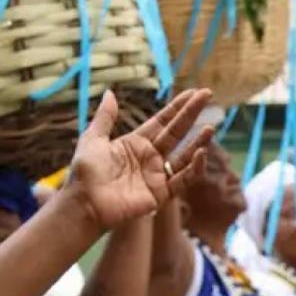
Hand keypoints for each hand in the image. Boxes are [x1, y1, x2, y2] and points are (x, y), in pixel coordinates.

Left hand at [66, 89, 212, 231]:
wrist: (84, 202)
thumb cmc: (85, 172)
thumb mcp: (93, 138)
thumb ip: (105, 117)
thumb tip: (110, 92)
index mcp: (135, 143)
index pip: (162, 121)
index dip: (177, 107)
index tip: (193, 93)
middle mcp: (149, 157)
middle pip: (176, 132)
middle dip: (191, 114)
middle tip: (207, 95)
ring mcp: (156, 175)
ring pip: (184, 156)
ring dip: (198, 142)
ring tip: (211, 127)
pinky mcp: (160, 194)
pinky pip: (182, 180)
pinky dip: (193, 168)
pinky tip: (201, 153)